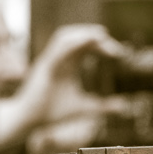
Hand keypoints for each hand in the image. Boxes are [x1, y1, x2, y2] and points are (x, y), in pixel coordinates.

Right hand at [0, 24, 115, 151]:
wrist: (29, 119)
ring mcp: (50, 60)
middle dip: (96, 37)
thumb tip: (123, 107)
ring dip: (83, 34)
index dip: (103, 46)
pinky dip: (71, 44)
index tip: (121, 53)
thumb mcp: (83, 108)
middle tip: (115, 47)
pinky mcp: (43, 66)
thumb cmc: (52, 112)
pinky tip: (85, 43)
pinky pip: (56, 50)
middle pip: (78, 37)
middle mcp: (59, 58)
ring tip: (101, 36)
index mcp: (68, 64)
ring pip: (65, 37)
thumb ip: (103, 107)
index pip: (87, 46)